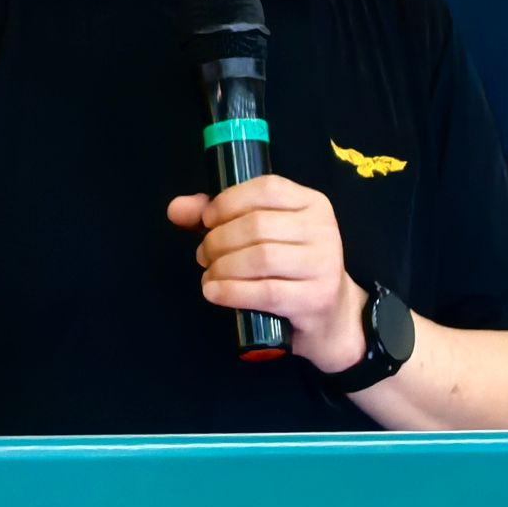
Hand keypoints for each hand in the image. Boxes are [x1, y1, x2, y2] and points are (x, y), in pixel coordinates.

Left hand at [166, 174, 367, 373]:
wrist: (331, 318)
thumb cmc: (289, 268)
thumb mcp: (261, 235)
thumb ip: (219, 216)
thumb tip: (176, 209)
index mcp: (312, 203)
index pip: (267, 188)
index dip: (229, 202)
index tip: (207, 220)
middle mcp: (323, 229)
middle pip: (257, 225)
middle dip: (219, 240)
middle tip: (204, 255)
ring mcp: (324, 265)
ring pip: (261, 257)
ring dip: (223, 266)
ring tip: (210, 275)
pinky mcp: (316, 299)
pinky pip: (266, 292)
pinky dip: (232, 291)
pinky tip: (214, 292)